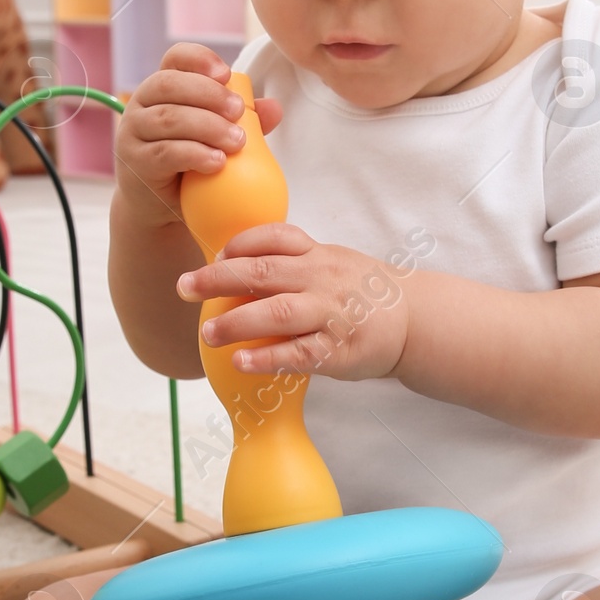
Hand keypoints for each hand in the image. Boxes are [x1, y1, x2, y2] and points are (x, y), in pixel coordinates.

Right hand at [112, 43, 281, 228]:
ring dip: (208, 126)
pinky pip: (165, 152)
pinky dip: (195, 155)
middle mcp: (142, 103)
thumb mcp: (218, 138)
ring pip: (169, 118)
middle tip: (238, 111)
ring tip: (237, 142)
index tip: (226, 74)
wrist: (159, 207)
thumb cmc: (189, 165)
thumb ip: (244, 122)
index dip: (199, 59)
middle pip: (170, 84)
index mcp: (163, 88)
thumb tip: (275, 107)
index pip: (176, 58)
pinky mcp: (136, 162)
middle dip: (209, 94)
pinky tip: (217, 163)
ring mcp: (133, 132)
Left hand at [177, 224, 408, 380]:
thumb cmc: (364, 293)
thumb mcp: (334, 262)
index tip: (215, 255)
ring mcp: (330, 313)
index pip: (274, 238)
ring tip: (207, 333)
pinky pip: (296, 354)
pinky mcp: (337, 349)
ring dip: (235, 322)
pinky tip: (240, 361)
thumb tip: (239, 263)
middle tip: (184, 287)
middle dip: (217, 279)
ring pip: (276, 313)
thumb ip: (295, 260)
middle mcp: (321, 278)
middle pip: (262, 272)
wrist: (416, 320)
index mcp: (319, 254)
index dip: (239, 244)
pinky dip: (266, 357)